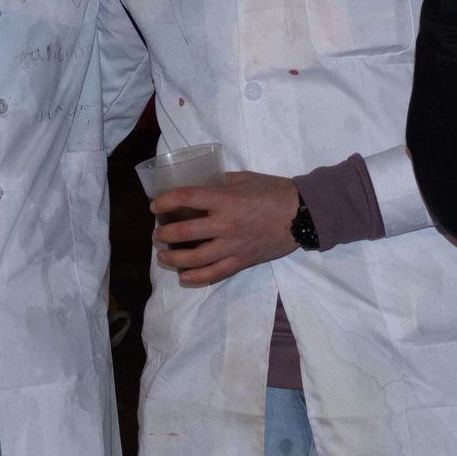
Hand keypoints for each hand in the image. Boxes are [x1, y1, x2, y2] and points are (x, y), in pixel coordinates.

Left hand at [152, 171, 299, 285]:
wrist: (301, 215)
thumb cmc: (273, 191)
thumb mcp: (244, 178)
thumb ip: (219, 183)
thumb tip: (199, 186)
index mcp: (225, 199)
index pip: (185, 198)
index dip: (165, 202)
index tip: (155, 206)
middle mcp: (225, 224)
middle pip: (183, 232)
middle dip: (163, 234)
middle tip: (157, 234)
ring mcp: (232, 246)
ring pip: (194, 258)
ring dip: (173, 258)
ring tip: (163, 256)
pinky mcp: (241, 261)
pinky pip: (214, 273)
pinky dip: (195, 277)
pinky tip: (183, 276)